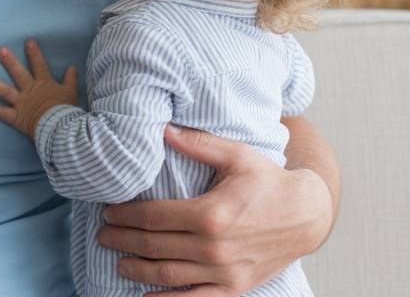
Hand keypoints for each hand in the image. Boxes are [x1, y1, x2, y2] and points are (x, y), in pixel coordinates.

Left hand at [0, 39, 77, 138]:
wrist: (60, 128)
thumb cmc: (66, 110)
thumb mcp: (71, 93)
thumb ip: (70, 80)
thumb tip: (72, 67)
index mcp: (44, 84)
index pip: (39, 65)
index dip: (34, 54)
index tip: (28, 41)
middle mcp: (30, 90)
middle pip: (18, 73)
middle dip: (9, 61)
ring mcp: (21, 103)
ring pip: (5, 91)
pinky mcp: (16, 117)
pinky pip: (3, 113)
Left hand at [96, 124, 333, 294]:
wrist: (307, 215)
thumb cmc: (268, 180)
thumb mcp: (236, 154)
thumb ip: (197, 143)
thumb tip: (162, 129)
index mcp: (211, 214)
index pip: (155, 217)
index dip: (126, 216)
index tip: (108, 211)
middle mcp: (215, 247)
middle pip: (155, 247)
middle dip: (123, 240)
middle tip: (102, 235)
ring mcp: (225, 272)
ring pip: (169, 276)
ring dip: (137, 270)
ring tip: (117, 261)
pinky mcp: (235, 287)